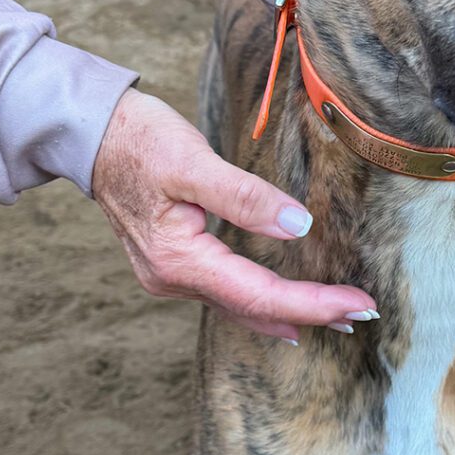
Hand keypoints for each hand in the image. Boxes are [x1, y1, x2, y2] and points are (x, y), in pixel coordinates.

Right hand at [91, 88, 376, 341]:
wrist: (92, 135)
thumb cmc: (139, 141)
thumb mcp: (193, 162)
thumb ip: (245, 197)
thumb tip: (298, 227)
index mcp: (178, 259)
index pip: (259, 293)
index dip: (313, 303)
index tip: (358, 304)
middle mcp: (172, 279)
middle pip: (254, 308)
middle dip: (311, 314)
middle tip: (362, 315)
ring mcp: (170, 276)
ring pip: (240, 307)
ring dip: (289, 313)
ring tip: (336, 318)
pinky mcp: (173, 264)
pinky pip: (226, 295)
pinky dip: (261, 303)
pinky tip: (283, 310)